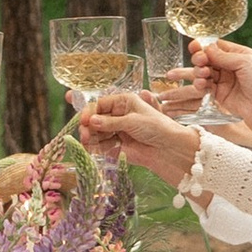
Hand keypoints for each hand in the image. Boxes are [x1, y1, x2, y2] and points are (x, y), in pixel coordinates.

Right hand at [80, 90, 197, 183]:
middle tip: (85, 135)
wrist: (167, 149)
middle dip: (88, 126)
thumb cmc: (155, 127)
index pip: (100, 104)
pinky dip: (95, 147)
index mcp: (123, 102)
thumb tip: (90, 121)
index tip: (83, 121)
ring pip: (95, 132)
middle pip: (94, 118)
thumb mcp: (132, 121)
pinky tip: (93, 149)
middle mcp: (117, 114)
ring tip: (88, 143)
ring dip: (90, 137)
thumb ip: (110, 122)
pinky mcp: (116, 144)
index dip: (89, 112)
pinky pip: (100, 144)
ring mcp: (116, 130)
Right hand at [182, 39, 251, 139]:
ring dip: (200, 71)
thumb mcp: (245, 63)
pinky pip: (205, 86)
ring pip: (205, 71)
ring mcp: (225, 80)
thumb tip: (206, 47)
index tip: (194, 46)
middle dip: (201, 58)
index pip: (218, 46)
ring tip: (203, 74)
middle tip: (200, 61)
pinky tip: (201, 84)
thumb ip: (224, 55)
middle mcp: (231, 66)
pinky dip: (200, 84)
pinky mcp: (219, 94)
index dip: (205, 46)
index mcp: (240, 55)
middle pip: (208, 58)